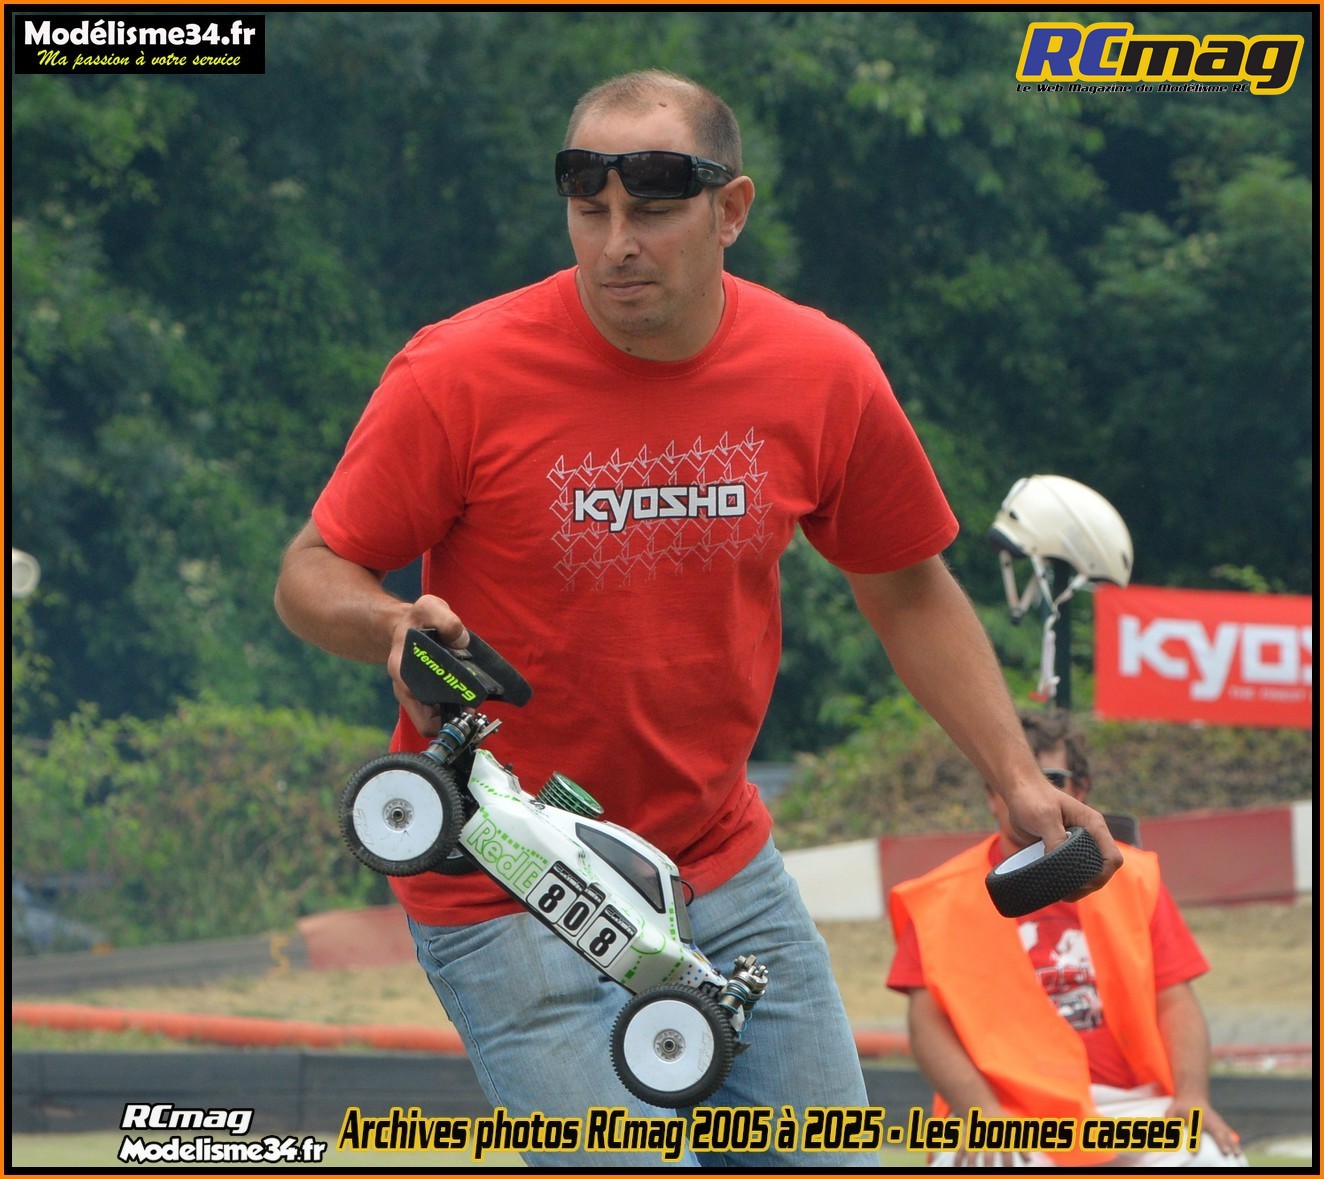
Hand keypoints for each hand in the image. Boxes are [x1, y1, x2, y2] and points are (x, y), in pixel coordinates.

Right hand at [386, 594, 469, 736]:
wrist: (407, 625)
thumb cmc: (418, 619)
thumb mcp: (430, 607)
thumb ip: (446, 619)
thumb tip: (461, 640)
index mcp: (400, 668)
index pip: (416, 702)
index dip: (439, 707)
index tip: (461, 701)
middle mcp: (404, 687)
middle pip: (427, 720)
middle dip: (450, 716)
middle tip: (471, 707)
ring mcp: (413, 695)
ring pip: (433, 721)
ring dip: (453, 716)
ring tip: (472, 705)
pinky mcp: (423, 697)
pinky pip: (437, 715)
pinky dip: (452, 711)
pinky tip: (466, 700)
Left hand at [1004, 776, 1122, 897]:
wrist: (1019, 791)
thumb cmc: (1032, 798)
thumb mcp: (1044, 817)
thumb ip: (1055, 839)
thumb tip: (1062, 864)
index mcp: (1093, 825)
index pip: (1112, 857)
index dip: (1102, 875)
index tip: (1082, 884)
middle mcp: (1089, 836)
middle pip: (1102, 870)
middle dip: (1089, 885)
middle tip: (1067, 895)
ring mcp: (1078, 844)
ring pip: (1089, 873)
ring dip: (1078, 887)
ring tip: (1060, 894)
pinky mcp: (1064, 850)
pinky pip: (1073, 870)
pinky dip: (1067, 881)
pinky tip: (1054, 887)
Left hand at [1165, 1096, 1243, 1159]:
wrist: (1193, 1096)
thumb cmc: (1180, 1107)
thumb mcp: (1171, 1111)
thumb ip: (1169, 1122)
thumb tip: (1166, 1134)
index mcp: (1196, 1118)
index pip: (1195, 1132)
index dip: (1195, 1142)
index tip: (1194, 1152)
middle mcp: (1209, 1120)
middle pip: (1216, 1132)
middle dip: (1222, 1142)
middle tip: (1226, 1152)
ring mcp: (1217, 1123)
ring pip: (1227, 1134)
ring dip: (1233, 1144)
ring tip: (1238, 1155)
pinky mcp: (1222, 1126)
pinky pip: (1230, 1134)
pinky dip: (1235, 1143)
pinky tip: (1239, 1153)